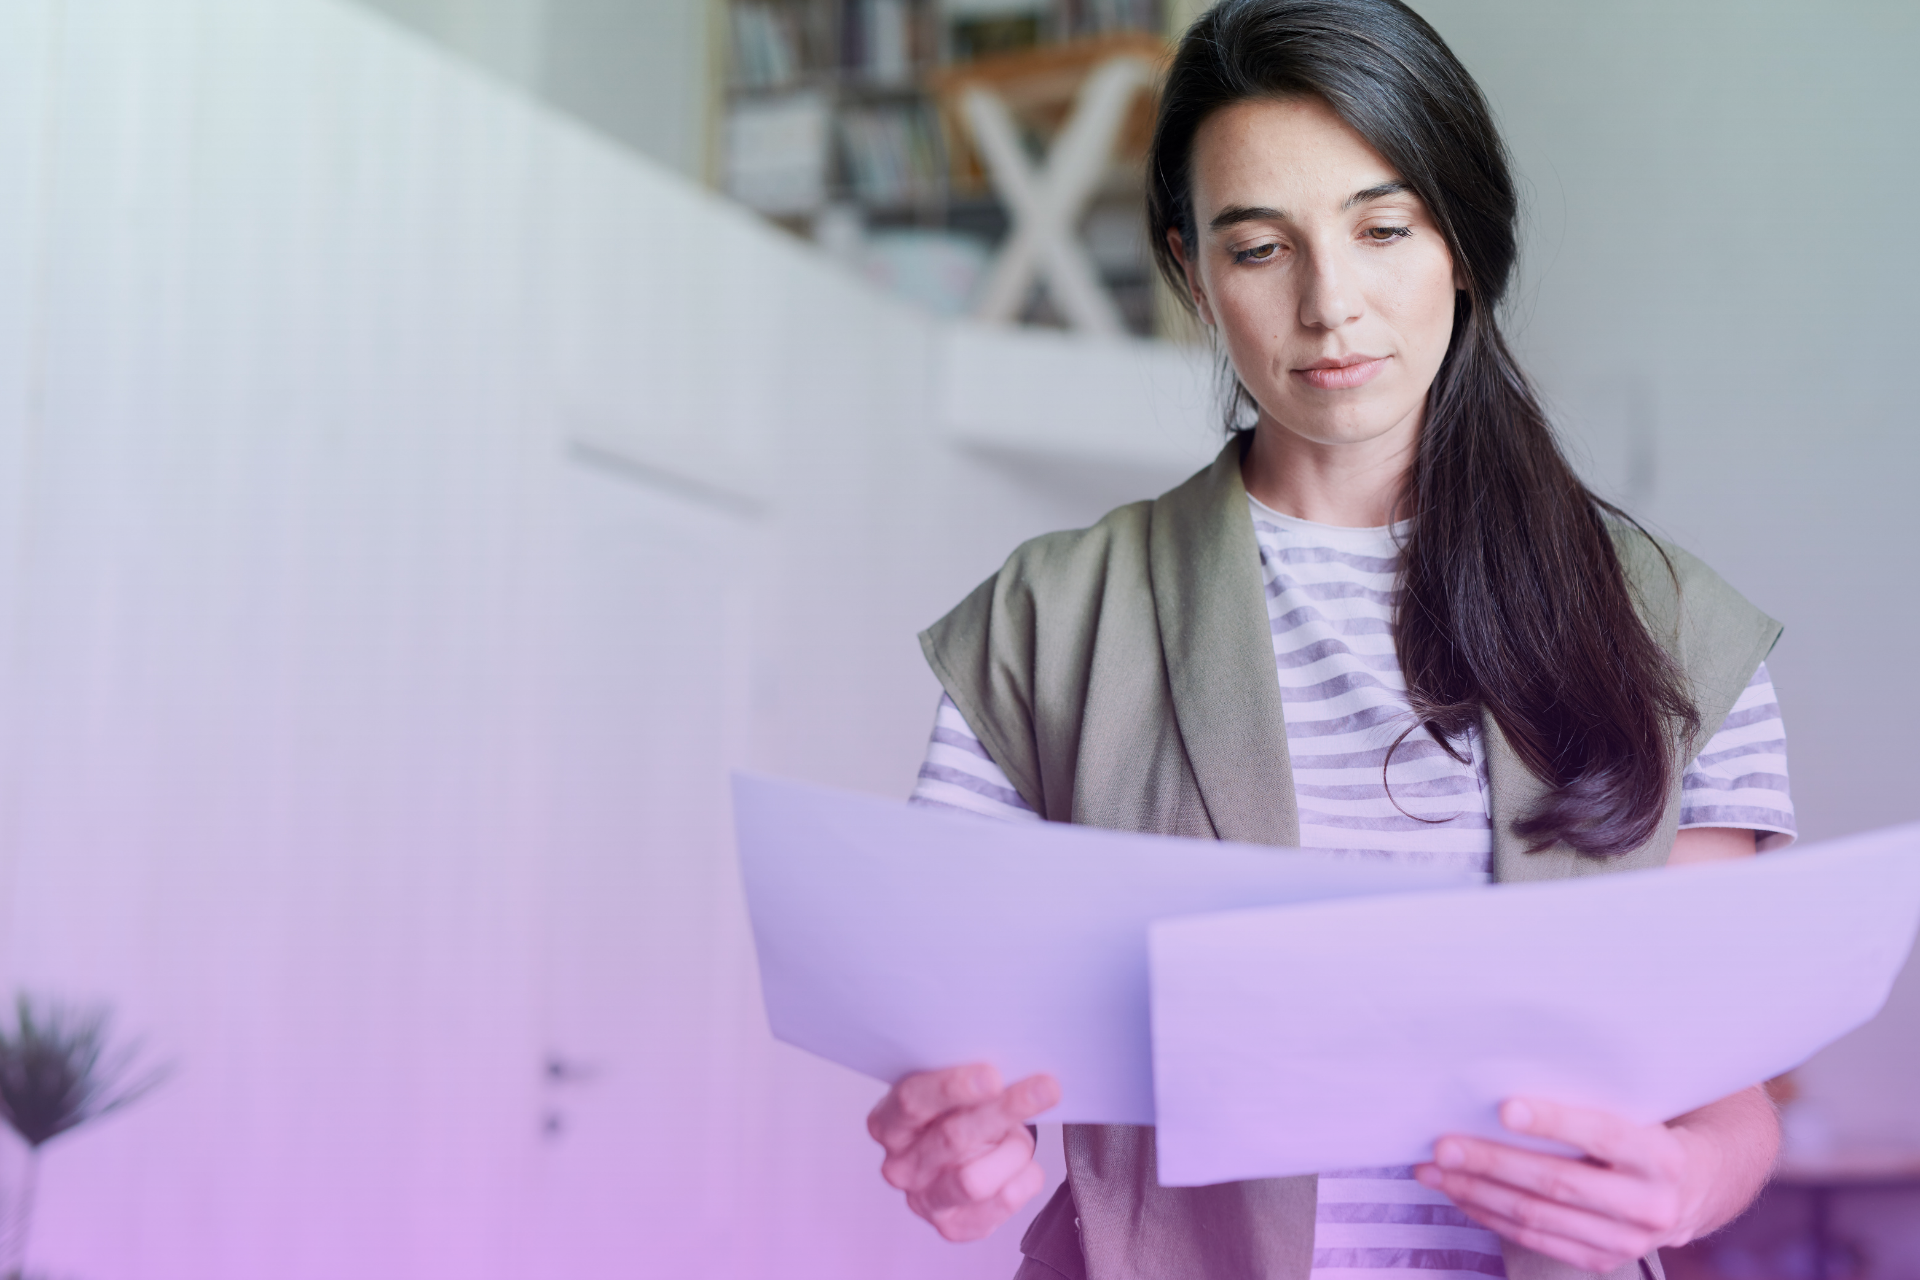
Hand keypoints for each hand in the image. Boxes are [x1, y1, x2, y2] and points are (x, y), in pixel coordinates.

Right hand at [866, 1063, 1059, 1241]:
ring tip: (1021, 1135)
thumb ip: (968, 1080)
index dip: (953, 1088)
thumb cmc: (957, 1113)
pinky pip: (1002, 1202)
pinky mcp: (953, 1226)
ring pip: (975, 1180)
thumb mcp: (953, 1089)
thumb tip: (1012, 1064)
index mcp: (887, 1122)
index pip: (912, 1102)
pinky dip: (1025, 1176)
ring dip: (1014, 1150)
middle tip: (1044, 1089)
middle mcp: (899, 1165)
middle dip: (1003, 1110)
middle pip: (952, 1137)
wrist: (962, 1155)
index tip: (993, 1076)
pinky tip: (1023, 1163)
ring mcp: (923, 1200)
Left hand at [1413, 1092, 1774, 1271]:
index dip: (1554, 1121)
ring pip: (1538, 1217)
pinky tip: (1461, 1195)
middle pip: (1558, 1182)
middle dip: (1491, 1162)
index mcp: (1666, 1157)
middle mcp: (1651, 1205)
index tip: (1504, 1107)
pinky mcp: (1606, 1259)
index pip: (1604, 1133)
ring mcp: (1629, 1240)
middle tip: (1443, 1143)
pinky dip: (1492, 1216)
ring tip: (1433, 1170)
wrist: (1705, 1182)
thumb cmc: (1657, 1124)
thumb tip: (1513, 1059)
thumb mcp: (1643, 1104)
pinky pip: (1537, 1240)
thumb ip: (1595, 1091)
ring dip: (1477, 1193)